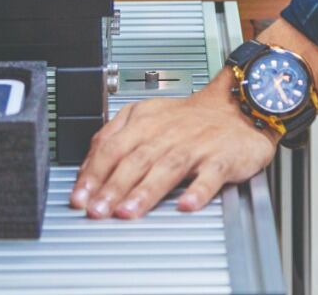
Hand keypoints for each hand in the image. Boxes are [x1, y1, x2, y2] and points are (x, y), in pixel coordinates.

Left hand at [69, 78, 276, 219]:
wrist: (238, 106)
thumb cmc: (189, 118)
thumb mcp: (146, 116)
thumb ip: (115, 138)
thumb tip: (87, 168)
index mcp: (144, 123)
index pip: (111, 147)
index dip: (93, 173)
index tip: (79, 198)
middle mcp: (167, 133)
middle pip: (135, 160)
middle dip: (112, 187)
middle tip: (97, 211)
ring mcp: (195, 146)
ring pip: (166, 167)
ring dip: (145, 191)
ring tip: (128, 212)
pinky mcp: (222, 158)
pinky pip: (209, 175)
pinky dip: (198, 190)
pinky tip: (186, 205)